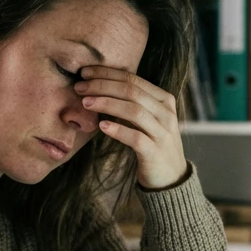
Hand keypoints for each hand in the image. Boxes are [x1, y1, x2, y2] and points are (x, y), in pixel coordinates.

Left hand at [75, 67, 188, 189]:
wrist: (170, 177)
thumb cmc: (152, 143)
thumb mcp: (147, 118)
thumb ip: (131, 102)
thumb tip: (97, 85)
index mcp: (164, 99)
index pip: (133, 79)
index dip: (107, 73)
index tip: (84, 73)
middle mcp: (166, 113)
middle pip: (132, 91)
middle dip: (102, 86)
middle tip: (80, 87)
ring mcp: (162, 133)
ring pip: (134, 111)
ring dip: (107, 104)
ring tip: (86, 103)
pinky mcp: (155, 152)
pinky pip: (136, 137)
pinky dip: (118, 130)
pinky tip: (102, 126)